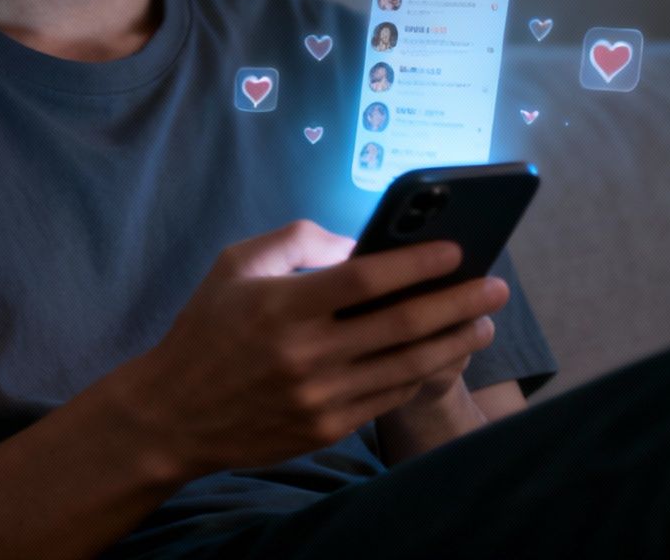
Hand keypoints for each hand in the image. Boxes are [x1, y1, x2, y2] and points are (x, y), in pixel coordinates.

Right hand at [102, 220, 509, 481]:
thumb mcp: (235, 264)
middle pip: (402, 323)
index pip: (365, 278)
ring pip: (406, 365)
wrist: (174, 414)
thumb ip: (297, 240)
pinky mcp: (325, 428)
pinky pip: (388, 397)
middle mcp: (305, 353)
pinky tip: (441, 353)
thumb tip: (359, 242)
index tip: (456, 250)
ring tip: (482, 322)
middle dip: (458, 302)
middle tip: (495, 287)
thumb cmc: (207, 328)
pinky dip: (421, 373)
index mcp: (282, 305)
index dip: (416, 262)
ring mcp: (318, 396)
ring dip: (453, 342)